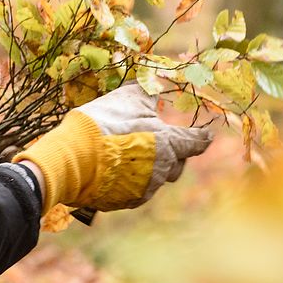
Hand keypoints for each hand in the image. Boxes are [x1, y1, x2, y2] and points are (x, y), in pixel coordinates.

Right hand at [14, 83, 211, 211]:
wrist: (75, 156)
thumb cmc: (105, 123)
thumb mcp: (127, 99)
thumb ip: (145, 92)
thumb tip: (153, 81)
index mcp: (169, 144)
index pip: (195, 141)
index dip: (202, 137)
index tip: (207, 136)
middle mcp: (163, 170)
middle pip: (176, 165)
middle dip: (171, 156)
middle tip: (155, 143)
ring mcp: (145, 189)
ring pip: (154, 179)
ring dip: (147, 168)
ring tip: (126, 155)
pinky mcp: (126, 201)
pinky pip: (134, 190)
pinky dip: (129, 180)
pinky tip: (113, 169)